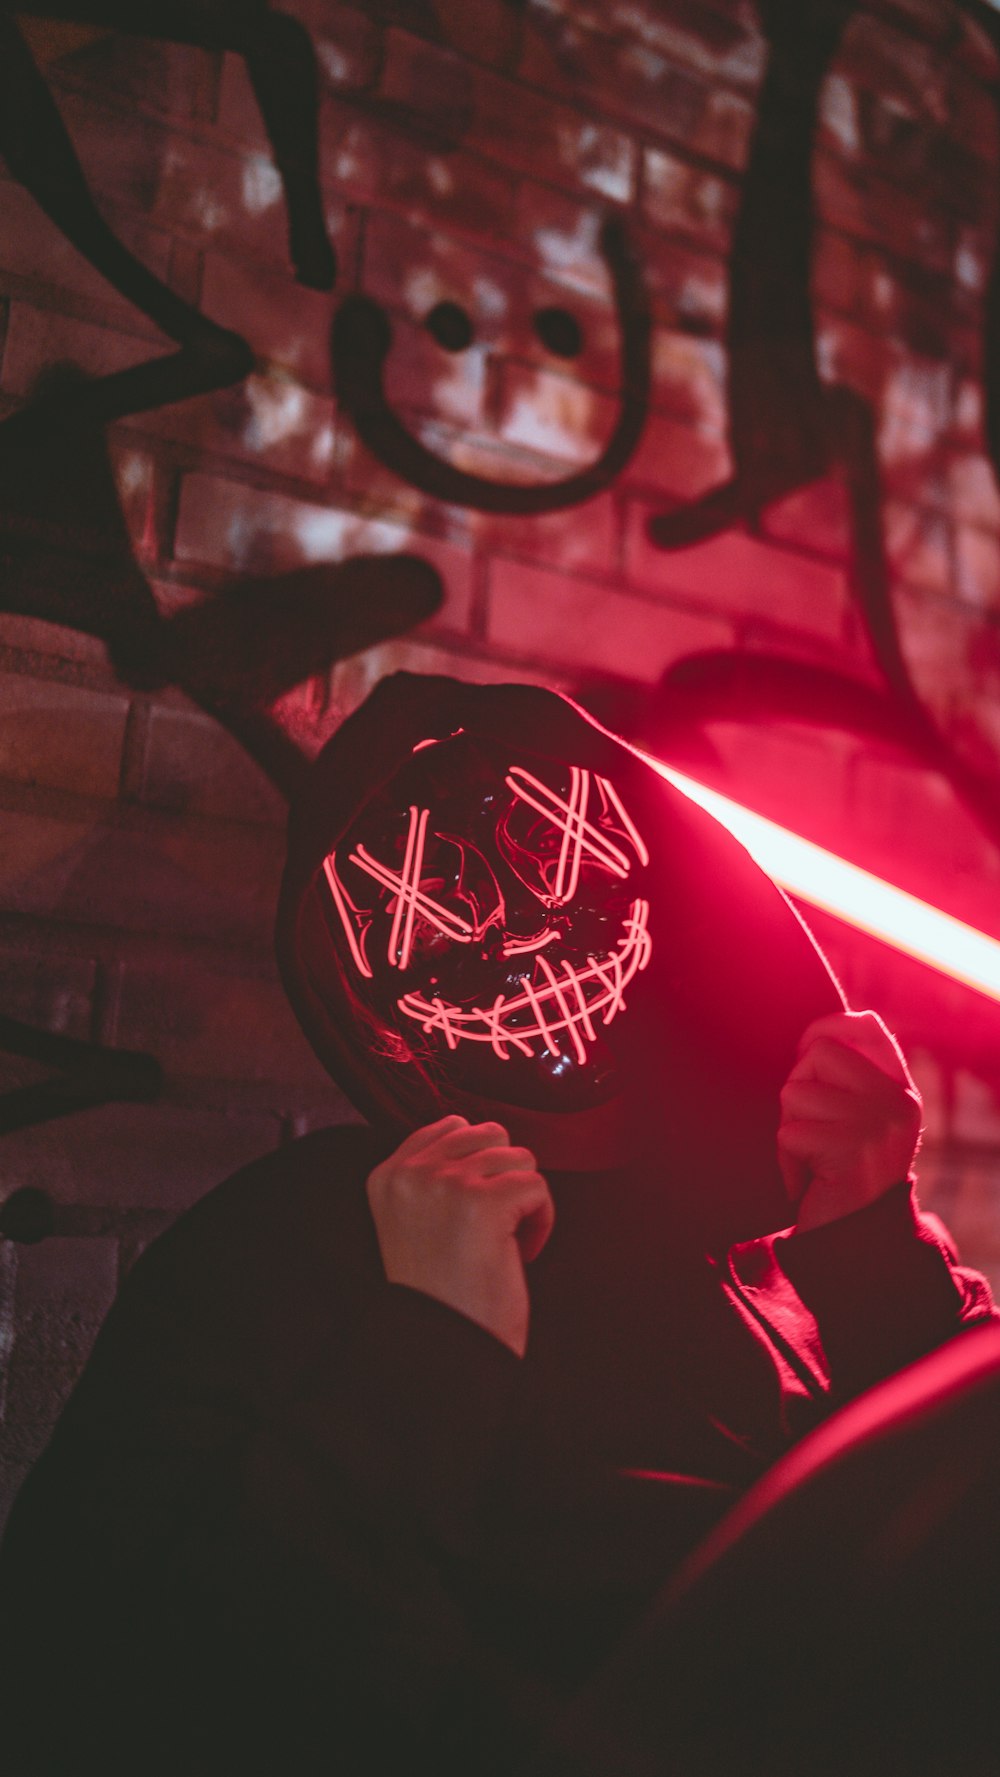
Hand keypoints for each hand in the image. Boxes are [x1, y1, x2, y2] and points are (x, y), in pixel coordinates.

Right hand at [366, 1115, 554, 1355]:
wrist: (443, 1350)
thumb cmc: (437, 1295)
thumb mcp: (412, 1221)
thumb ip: (432, 1176)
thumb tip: (482, 1139)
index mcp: (388, 1176)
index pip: (449, 1126)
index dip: (480, 1162)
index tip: (480, 1204)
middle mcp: (412, 1173)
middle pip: (490, 1135)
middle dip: (504, 1176)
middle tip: (498, 1222)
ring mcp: (448, 1183)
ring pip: (519, 1157)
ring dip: (524, 1199)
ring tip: (508, 1239)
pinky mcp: (485, 1201)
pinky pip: (538, 1187)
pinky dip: (542, 1221)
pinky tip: (522, 1252)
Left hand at [777, 1011, 922, 1232]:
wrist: (858, 1239)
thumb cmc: (844, 1171)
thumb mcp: (862, 1119)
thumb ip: (850, 1078)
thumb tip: (816, 1033)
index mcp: (901, 1090)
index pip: (865, 1025)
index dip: (824, 1028)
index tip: (806, 1054)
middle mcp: (897, 1102)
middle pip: (818, 1053)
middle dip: (798, 1085)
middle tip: (810, 1125)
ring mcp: (878, 1125)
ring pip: (795, 1092)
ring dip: (789, 1127)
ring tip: (812, 1156)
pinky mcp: (851, 1151)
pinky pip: (790, 1133)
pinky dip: (787, 1159)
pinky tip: (809, 1179)